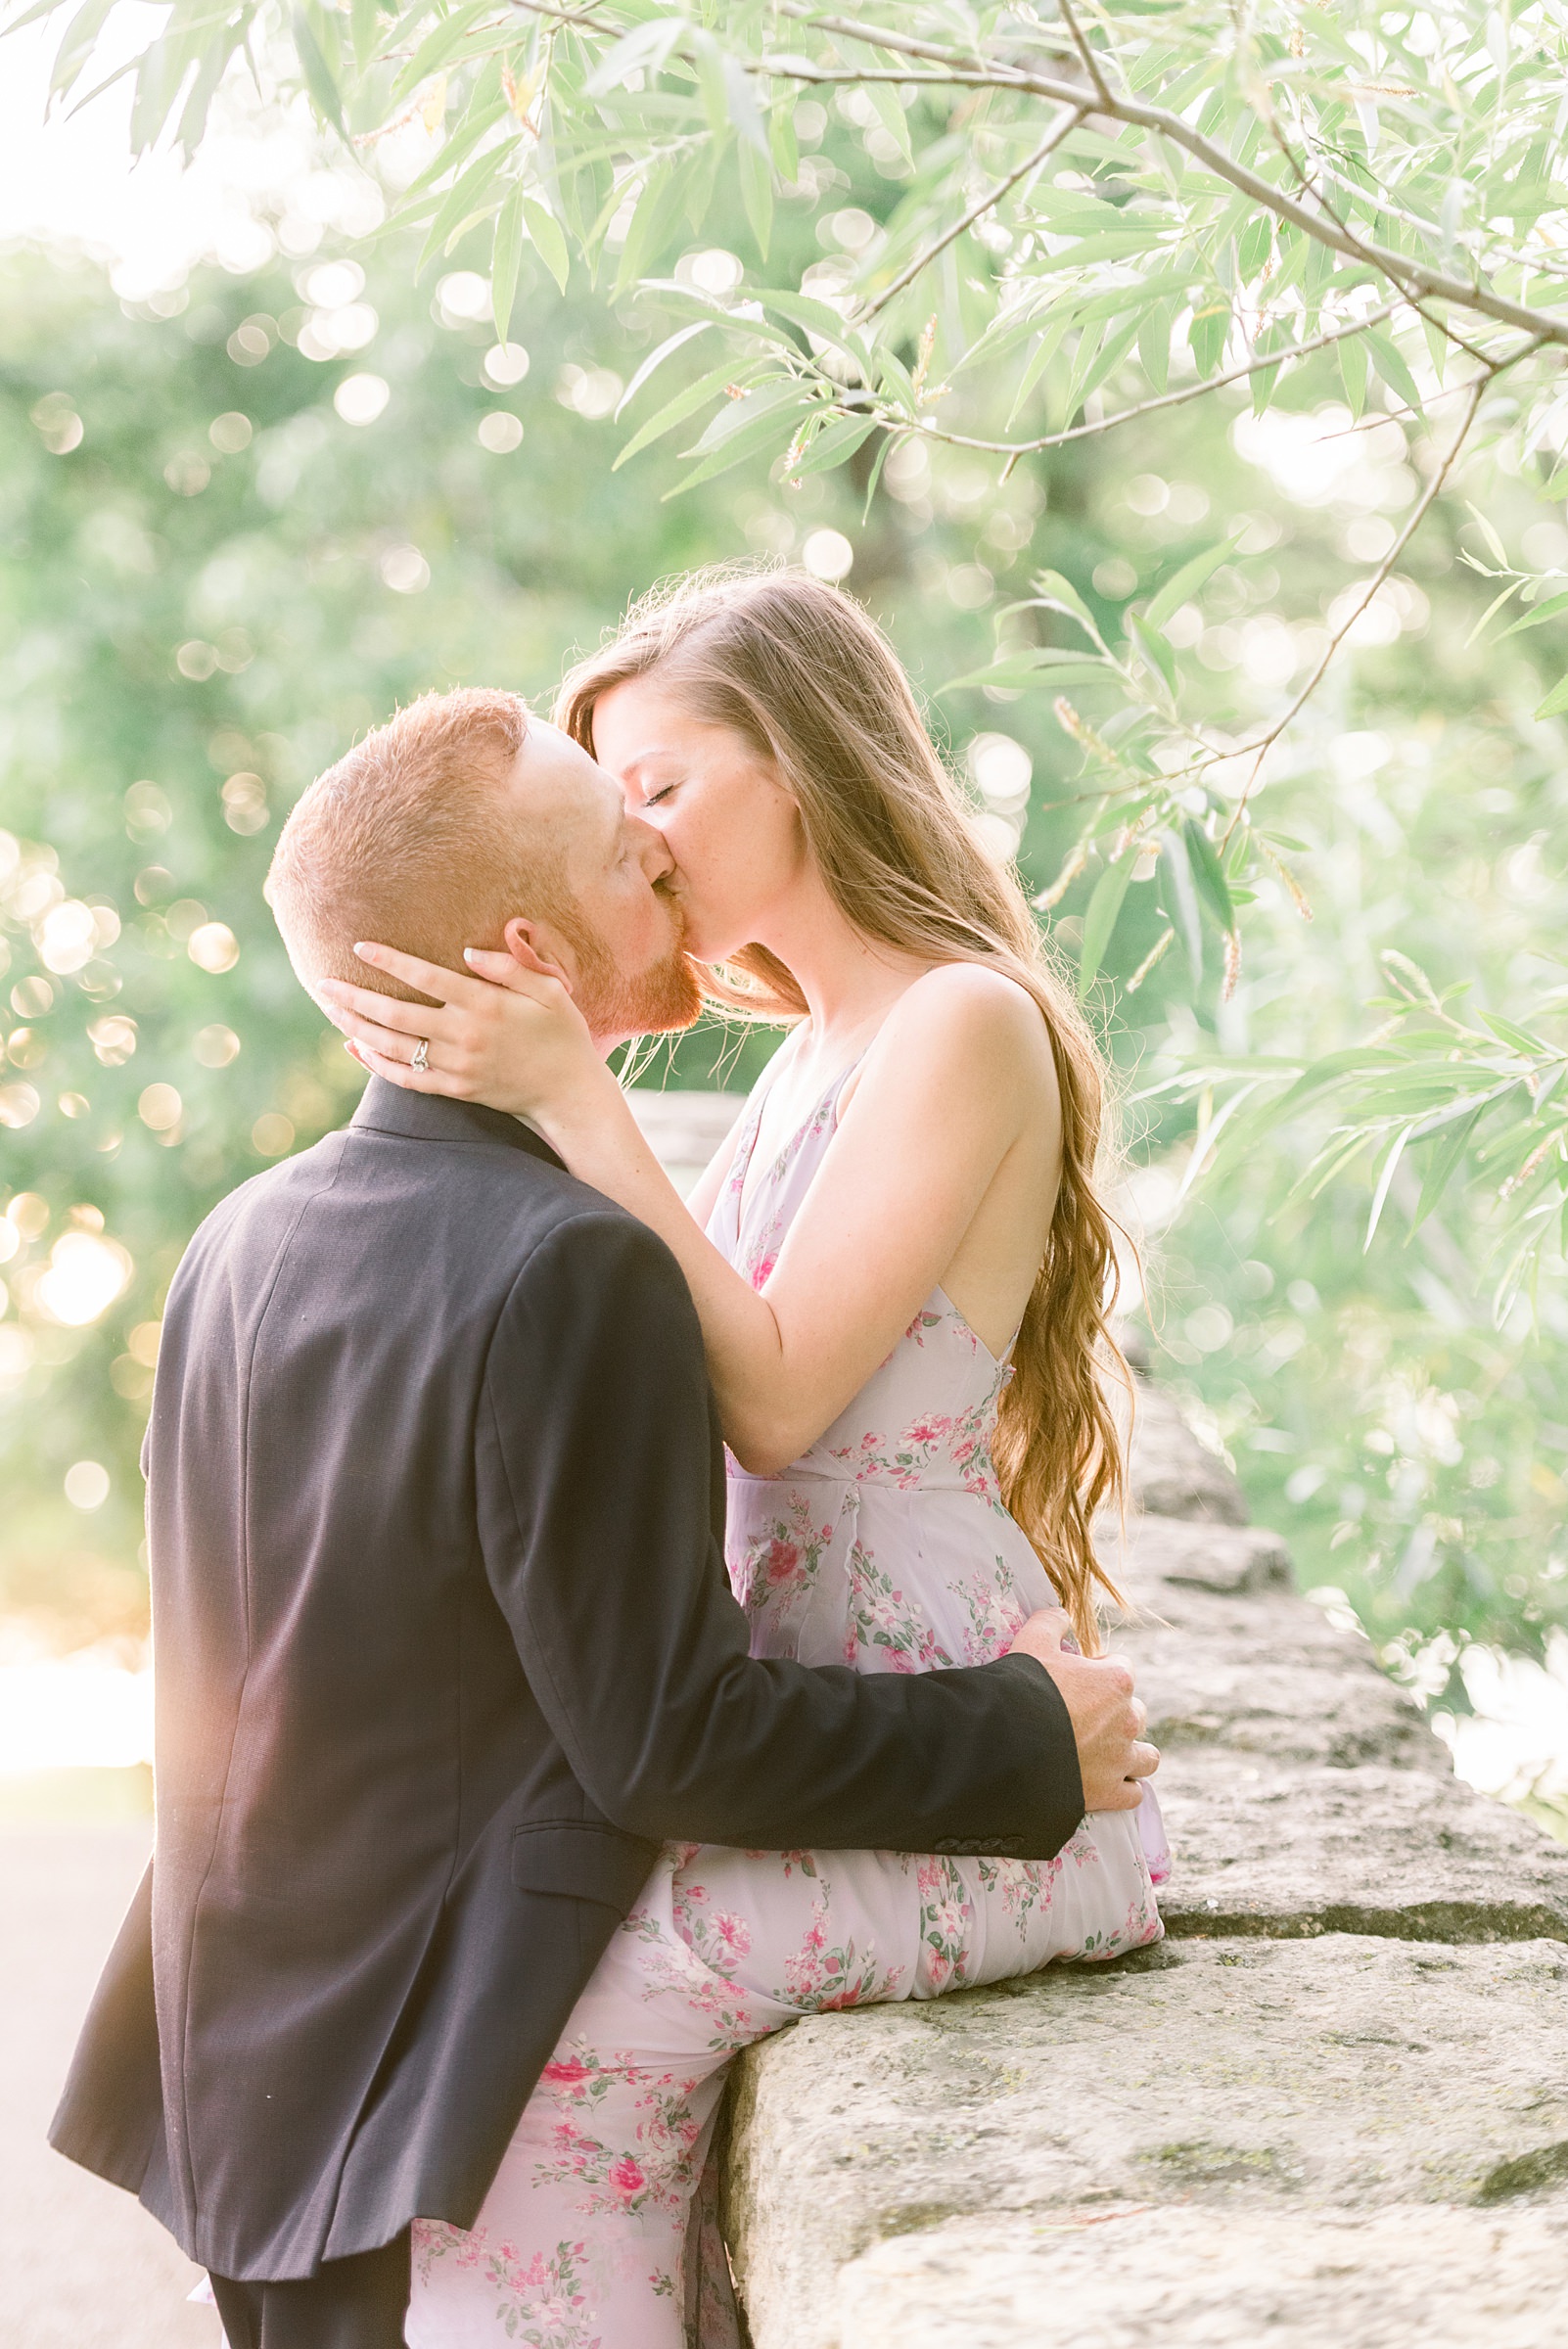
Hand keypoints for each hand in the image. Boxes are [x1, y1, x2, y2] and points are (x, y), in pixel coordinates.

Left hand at [317, 942, 605, 1125]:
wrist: (570, 1092)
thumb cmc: (563, 1034)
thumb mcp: (550, 990)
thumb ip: (510, 967)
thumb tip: (467, 952)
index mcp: (485, 1004)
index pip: (426, 977)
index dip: (390, 961)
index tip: (360, 947)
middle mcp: (464, 1035)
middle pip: (396, 1013)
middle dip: (355, 997)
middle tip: (324, 983)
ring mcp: (457, 1066)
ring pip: (393, 1046)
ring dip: (357, 1027)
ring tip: (332, 1010)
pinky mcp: (455, 1090)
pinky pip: (406, 1078)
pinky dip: (376, 1064)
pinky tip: (356, 1048)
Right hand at [1007, 1608, 1157, 1813]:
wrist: (1007, 1744)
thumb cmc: (1022, 1689)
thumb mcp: (1031, 1641)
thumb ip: (1050, 1621)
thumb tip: (1062, 1615)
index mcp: (1116, 1681)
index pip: (1122, 1668)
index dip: (1099, 1671)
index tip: (1078, 1680)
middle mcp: (1127, 1720)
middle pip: (1135, 1711)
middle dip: (1116, 1712)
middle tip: (1084, 1716)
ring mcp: (1121, 1759)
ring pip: (1147, 1756)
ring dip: (1131, 1752)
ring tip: (1107, 1752)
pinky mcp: (1109, 1792)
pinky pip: (1133, 1792)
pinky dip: (1123, 1787)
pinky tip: (1105, 1781)